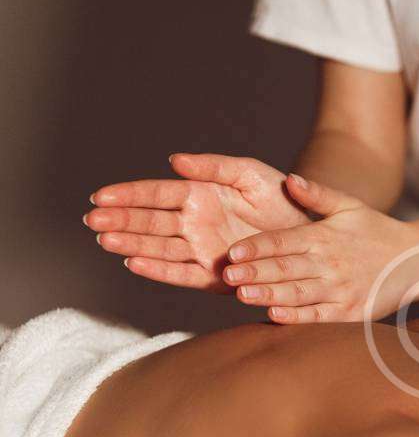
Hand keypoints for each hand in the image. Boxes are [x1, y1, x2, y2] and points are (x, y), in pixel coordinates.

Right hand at [84, 154, 309, 291]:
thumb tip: (174, 160)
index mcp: (201, 195)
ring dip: (132, 245)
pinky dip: (160, 270)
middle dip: (121, 221)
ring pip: (160, 248)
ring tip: (105, 241)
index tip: (100, 196)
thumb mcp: (250, 174)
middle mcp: (196, 224)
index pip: (157, 194)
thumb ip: (214, 166)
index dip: (129, 195)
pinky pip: (183, 274)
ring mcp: (203, 250)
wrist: (308, 234)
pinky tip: (135, 264)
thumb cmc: (281, 198)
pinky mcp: (215, 276)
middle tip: (92, 221)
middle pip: (151, 222)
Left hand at [223, 175, 418, 322]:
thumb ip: (318, 194)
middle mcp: (330, 262)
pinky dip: (296, 316)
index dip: (256, 247)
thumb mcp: (350, 206)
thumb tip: (288, 179)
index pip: (282, 241)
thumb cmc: (378, 231)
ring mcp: (340, 288)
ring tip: (242, 296)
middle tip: (226, 275)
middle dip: (254, 272)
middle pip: (285, 267)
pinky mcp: (350, 311)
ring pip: (298, 293)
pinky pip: (318, 315)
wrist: (417, 260)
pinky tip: (274, 316)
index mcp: (324, 236)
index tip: (232, 252)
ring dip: (268, 295)